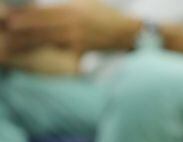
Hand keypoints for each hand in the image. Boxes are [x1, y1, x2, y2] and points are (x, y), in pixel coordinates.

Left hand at [6, 0, 140, 53]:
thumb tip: (45, 4)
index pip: (43, 13)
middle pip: (42, 27)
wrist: (127, 31)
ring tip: (15, 42)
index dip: (26, 16)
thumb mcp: (86, 1)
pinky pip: (61, 49)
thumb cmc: (105, 14)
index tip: (11, 19)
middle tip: (7, 31)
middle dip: (23, 29)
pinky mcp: (82, 49)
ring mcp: (77, 38)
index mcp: (72, 9)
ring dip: (30, 41)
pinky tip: (37, 51)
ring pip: (48, 39)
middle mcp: (73, 24)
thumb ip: (66, 2)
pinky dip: (48, 49)